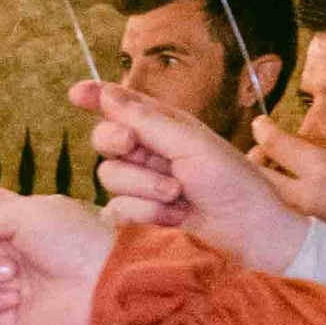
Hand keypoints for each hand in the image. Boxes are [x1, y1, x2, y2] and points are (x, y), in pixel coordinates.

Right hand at [73, 82, 306, 267]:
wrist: (248, 231)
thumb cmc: (231, 180)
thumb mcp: (191, 143)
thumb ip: (146, 120)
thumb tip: (106, 94)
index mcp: (163, 125)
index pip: (121, 104)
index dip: (96, 97)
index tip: (77, 94)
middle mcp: (148, 151)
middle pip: (103, 139)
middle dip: (116, 142)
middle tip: (132, 145)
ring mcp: (142, 185)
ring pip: (109, 177)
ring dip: (144, 186)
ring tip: (178, 194)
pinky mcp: (138, 216)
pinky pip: (118, 209)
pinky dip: (146, 213)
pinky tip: (174, 216)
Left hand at [247, 124, 325, 256]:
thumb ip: (320, 156)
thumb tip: (292, 149)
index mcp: (324, 169)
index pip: (276, 145)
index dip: (263, 131)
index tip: (261, 124)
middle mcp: (306, 198)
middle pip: (257, 175)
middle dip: (254, 161)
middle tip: (262, 153)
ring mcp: (301, 223)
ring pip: (264, 198)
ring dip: (262, 185)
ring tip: (274, 175)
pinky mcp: (303, 243)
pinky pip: (277, 219)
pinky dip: (274, 206)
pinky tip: (284, 200)